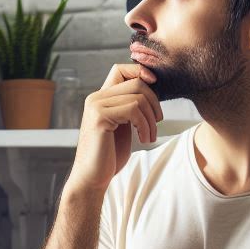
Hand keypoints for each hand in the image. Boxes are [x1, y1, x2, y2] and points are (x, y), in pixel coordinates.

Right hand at [69, 64, 162, 192]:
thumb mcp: (122, 126)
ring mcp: (96, 106)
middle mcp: (95, 98)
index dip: (141, 72)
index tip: (155, 87)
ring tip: (150, 136)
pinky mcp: (100, 117)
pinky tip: (143, 139)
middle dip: (154, 102)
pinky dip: (145, 126)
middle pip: (136, 83)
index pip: (121, 69)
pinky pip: (134, 110)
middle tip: (157, 123)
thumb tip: (151, 88)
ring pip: (138, 97)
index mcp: (100, 98)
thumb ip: (130, 107)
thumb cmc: (109, 156)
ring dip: (151, 119)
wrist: (92, 179)